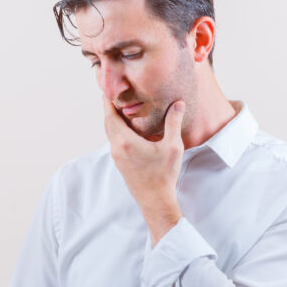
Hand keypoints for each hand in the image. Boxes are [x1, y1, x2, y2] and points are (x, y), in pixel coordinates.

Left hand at [103, 97, 185, 244]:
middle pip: (107, 121)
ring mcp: (117, 156)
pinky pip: (114, 140)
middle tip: (113, 93)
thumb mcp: (172, 147)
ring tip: (120, 107)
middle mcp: (116, 147)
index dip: (108, 99)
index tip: (107, 87)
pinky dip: (116, 129)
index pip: (111, 114)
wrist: (155, 200)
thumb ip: (173, 123)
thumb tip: (178, 103)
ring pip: (109, 132)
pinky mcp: (120, 162)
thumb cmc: (163, 175)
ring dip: (113, 119)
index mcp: (125, 141)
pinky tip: (127, 128)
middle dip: (109, 107)